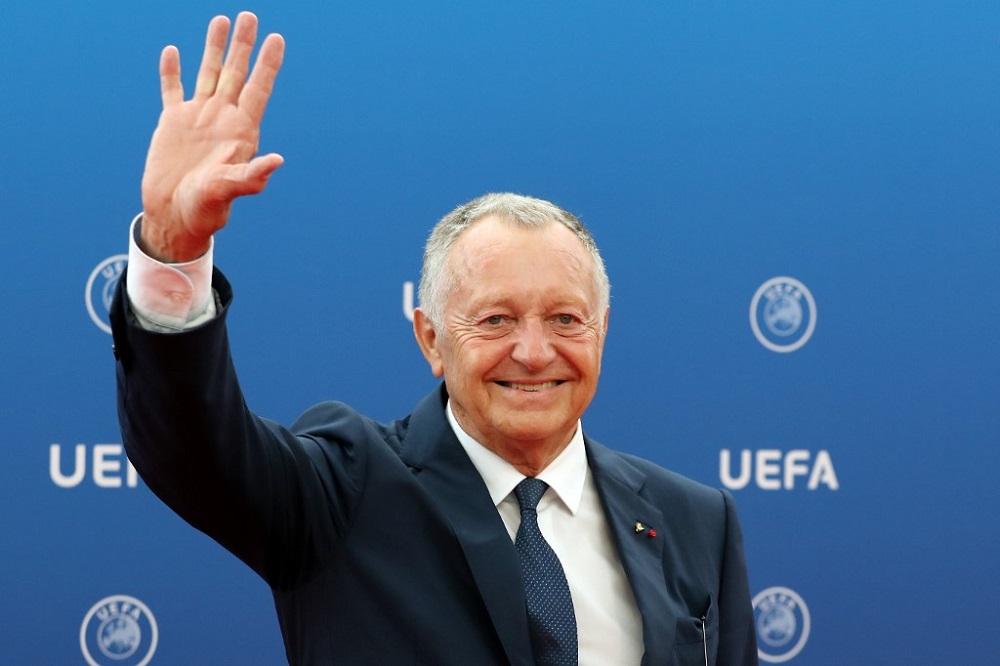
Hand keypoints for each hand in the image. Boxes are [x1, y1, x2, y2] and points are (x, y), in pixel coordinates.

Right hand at [140, 12, 285, 261]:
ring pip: (208, 74)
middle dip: (243, 45)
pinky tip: (174, 51)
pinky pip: (173, 90)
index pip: (258, 89)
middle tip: (250, 15)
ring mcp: (198, 118)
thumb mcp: (230, 190)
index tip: (277, 39)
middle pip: (236, 73)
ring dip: (214, 47)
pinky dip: (172, 71)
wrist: (175, 214)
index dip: (267, 64)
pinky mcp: (173, 123)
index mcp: (241, 131)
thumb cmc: (207, 208)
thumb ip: (252, 175)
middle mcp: (223, 119)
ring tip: (221, 20)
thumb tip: (277, 160)